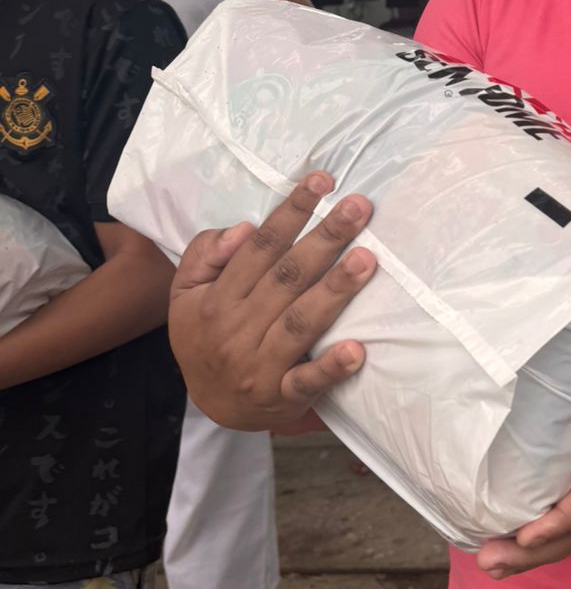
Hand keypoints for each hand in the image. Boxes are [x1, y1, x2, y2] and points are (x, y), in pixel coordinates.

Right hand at [168, 173, 377, 432]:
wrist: (210, 406)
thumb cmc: (206, 335)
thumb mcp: (186, 292)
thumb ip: (206, 254)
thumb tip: (244, 229)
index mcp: (218, 298)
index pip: (260, 248)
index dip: (292, 212)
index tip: (322, 181)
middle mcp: (238, 328)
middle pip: (288, 277)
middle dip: (325, 239)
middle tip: (359, 208)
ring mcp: (261, 364)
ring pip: (302, 322)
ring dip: (335, 290)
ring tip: (366, 259)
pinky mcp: (283, 396)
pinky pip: (308, 381)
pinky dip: (332, 367)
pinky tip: (357, 350)